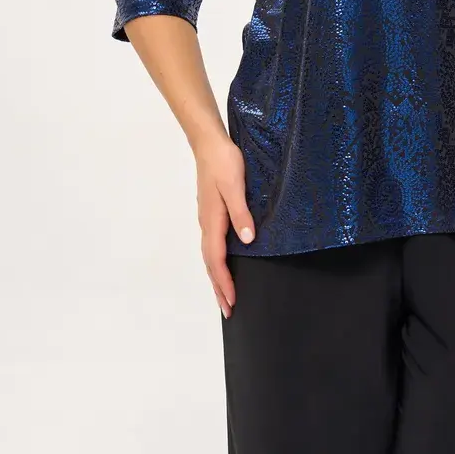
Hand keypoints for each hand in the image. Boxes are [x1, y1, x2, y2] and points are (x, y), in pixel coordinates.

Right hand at [195, 134, 255, 317]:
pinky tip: (223, 261)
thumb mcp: (236, 185)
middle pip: (210, 263)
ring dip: (217, 276)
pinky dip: (216, 260)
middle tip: (228, 310)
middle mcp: (206, 223)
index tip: (232, 302)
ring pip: (210, 254)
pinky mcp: (210, 212)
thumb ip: (241, 213)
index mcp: (212, 220)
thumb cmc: (224, 162)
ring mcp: (207, 218)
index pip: (217, 260)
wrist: (208, 143)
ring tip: (225, 294)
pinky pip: (212, 244)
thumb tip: (248, 240)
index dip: (224, 283)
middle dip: (219, 288)